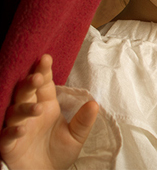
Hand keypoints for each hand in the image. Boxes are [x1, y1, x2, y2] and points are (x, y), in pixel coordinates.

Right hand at [0, 54, 98, 169]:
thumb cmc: (59, 152)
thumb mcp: (76, 136)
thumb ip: (84, 121)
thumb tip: (94, 104)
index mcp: (46, 105)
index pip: (44, 85)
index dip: (43, 71)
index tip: (45, 58)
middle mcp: (30, 113)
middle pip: (26, 94)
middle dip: (30, 83)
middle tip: (37, 76)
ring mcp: (18, 128)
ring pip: (15, 112)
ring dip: (25, 108)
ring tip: (38, 109)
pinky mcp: (9, 145)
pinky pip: (6, 135)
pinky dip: (13, 131)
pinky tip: (21, 129)